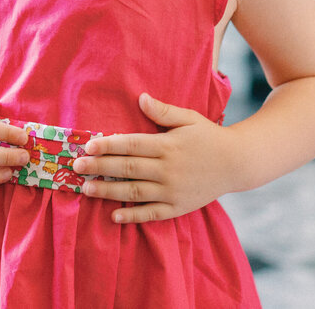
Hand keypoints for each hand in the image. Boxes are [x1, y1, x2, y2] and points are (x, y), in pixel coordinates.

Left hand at [72, 92, 231, 223]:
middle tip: (76, 166)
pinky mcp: (178, 207)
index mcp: (168, 145)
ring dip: (108, 192)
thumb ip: (164, 111)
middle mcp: (168, 169)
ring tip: (86, 189)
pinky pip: (151, 214)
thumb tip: (141, 98)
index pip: (131, 145)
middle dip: (99, 167)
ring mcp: (172, 191)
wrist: (237, 163)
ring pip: (134, 192)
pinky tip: (113, 216)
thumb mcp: (189, 118)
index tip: (87, 145)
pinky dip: (132, 217)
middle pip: (127, 169)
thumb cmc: (209, 137)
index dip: (108, 145)